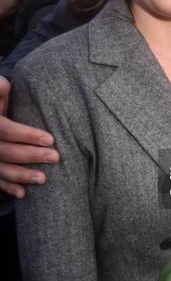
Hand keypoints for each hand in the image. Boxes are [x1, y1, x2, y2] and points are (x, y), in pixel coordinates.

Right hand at [0, 76, 59, 197]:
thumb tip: (6, 86)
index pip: (6, 130)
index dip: (27, 135)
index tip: (50, 139)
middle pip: (6, 151)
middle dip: (31, 156)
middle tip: (55, 157)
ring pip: (0, 168)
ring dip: (21, 176)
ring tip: (43, 179)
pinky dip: (7, 187)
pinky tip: (22, 194)